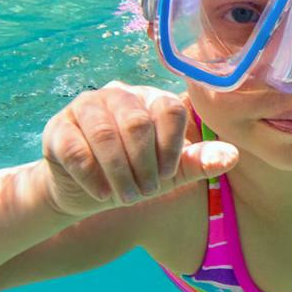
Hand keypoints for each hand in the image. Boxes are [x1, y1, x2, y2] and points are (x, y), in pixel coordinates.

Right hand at [40, 81, 237, 216]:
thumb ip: (199, 162)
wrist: (84, 192)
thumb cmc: (134, 175)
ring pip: (105, 135)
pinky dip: (93, 177)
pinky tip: (101, 194)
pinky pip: (76, 150)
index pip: (170, 110)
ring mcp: (84, 107)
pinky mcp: (58, 128)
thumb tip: (233, 156)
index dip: (171, 147)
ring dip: (119, 174)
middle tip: (145, 192)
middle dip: (144, 166)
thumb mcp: (170, 173)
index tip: (168, 176)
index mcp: (150, 99)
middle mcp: (117, 94)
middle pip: (137, 123)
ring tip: (125, 197)